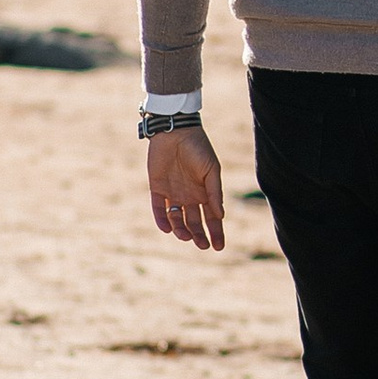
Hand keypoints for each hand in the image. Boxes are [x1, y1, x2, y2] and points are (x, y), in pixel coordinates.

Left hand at [149, 128, 225, 251]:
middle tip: (202, 245)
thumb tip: (220, 215)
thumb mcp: (211, 170)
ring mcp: (173, 194)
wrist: (175, 131)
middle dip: (199, 235)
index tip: (219, 247)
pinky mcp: (157, 189)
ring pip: (176, 219)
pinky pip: (158, 209)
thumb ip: (215, 193)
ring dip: (181, 230)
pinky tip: (167, 229)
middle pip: (194, 222)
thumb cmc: (198, 148)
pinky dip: (162, 220)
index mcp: (205, 193)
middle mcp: (189, 196)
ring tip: (185, 236)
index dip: (216, 232)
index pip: (212, 218)